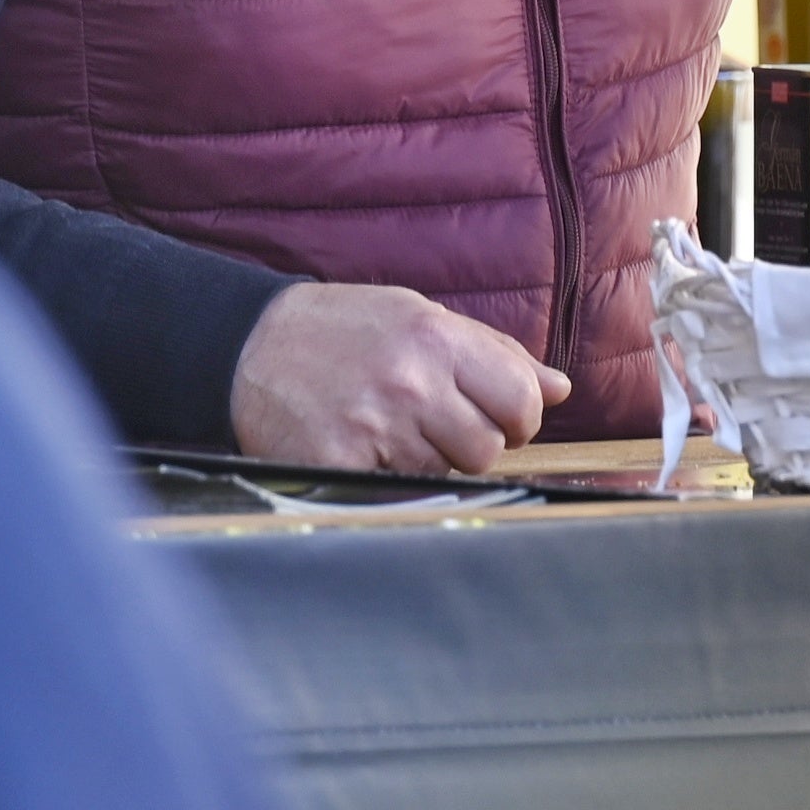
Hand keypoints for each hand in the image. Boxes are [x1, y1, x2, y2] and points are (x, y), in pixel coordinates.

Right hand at [229, 282, 566, 473]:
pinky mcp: (339, 464)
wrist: (248, 345)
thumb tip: (561, 387)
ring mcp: (374, 425)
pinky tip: (365, 450)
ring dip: (428, 461)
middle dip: (472, 445)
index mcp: (436, 337)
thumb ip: (492, 352)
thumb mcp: (418, 317)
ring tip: (393, 430)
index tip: (495, 415)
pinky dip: (388, 478)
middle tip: (436, 425)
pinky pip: (397, 492)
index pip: (522, 400)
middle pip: (487, 448)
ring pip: (445, 475)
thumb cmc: (345, 330)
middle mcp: (410, 380)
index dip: (518, 417)